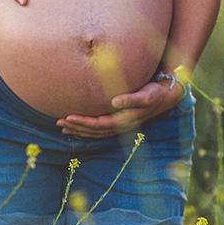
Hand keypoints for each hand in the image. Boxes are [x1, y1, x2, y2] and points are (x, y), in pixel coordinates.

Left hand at [56, 78, 183, 137]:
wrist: (166, 96)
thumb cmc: (155, 92)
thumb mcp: (146, 94)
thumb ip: (131, 99)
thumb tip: (114, 102)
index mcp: (123, 120)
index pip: (97, 125)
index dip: (82, 123)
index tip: (67, 118)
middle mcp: (120, 126)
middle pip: (93, 131)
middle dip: (75, 128)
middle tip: (58, 123)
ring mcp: (119, 125)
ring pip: (94, 132)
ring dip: (78, 130)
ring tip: (62, 127)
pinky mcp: (119, 121)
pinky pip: (99, 129)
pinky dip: (86, 129)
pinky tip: (76, 127)